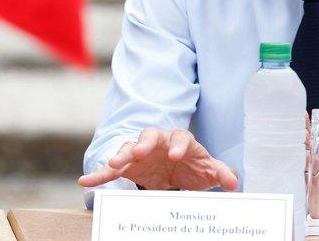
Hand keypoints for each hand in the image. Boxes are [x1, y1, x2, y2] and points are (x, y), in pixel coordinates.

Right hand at [78, 128, 237, 190]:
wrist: (177, 169)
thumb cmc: (193, 166)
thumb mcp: (208, 170)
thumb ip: (220, 173)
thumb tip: (233, 181)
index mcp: (179, 139)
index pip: (180, 137)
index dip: (178, 144)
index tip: (176, 154)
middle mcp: (157, 141)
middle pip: (148, 136)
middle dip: (143, 144)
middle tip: (138, 152)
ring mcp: (140, 152)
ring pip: (127, 149)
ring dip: (119, 155)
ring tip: (111, 164)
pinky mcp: (128, 166)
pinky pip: (110, 170)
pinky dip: (98, 175)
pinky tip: (85, 181)